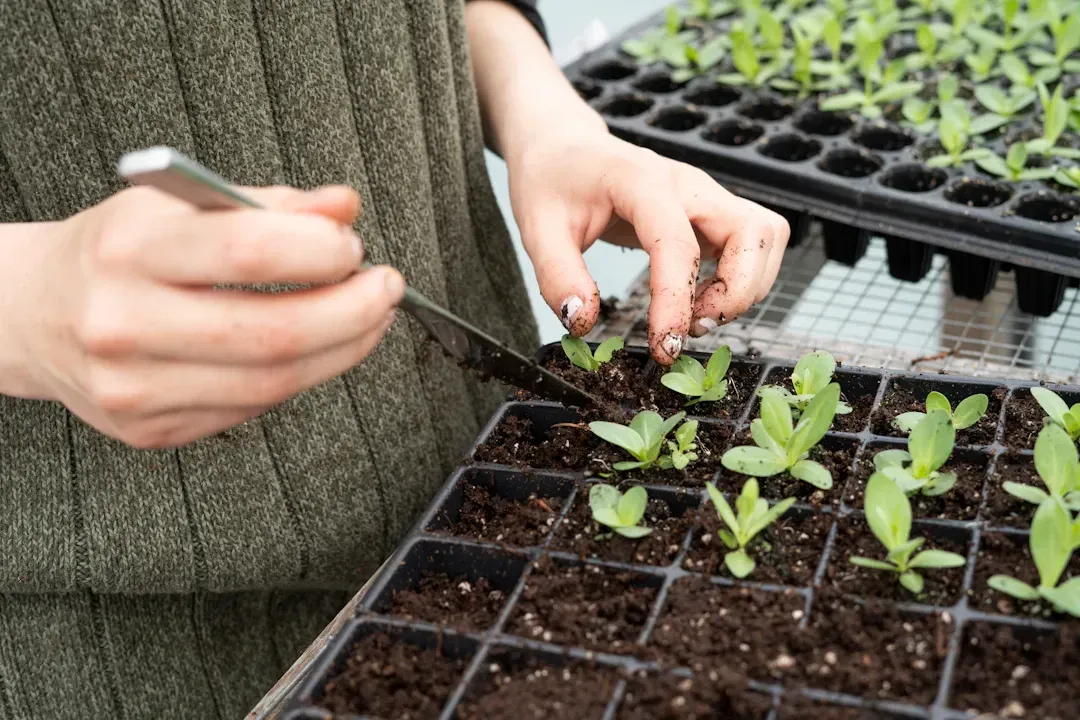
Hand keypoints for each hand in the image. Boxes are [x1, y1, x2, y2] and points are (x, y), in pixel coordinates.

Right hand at [2, 185, 402, 448]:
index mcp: (130, 249)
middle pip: (273, 333)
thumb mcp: (182, 205)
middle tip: (385, 290)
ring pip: (272, 384)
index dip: (321, 251)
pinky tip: (314, 351)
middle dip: (353, 313)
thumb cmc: (117, 251)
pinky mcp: (150, 430)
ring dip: (341, 351)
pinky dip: (297, 379)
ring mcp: (134, 388)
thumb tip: (345, 208)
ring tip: (367, 320)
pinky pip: (251, 410)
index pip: (248, 251)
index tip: (354, 246)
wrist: (31, 313)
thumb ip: (271, 204)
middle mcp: (124, 322)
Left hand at [508, 131, 787, 364]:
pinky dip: (742, 280)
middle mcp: (687, 183)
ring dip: (747, 287)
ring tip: (698, 316)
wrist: (563, 146)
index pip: (678, 244)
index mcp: (642, 180)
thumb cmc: (551, 181)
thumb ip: (558, 277)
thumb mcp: (536, 228)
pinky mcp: (711, 212)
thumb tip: (583, 321)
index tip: (664, 346)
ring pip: (766, 237)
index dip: (676, 301)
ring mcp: (706, 195)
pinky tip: (699, 301)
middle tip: (693, 327)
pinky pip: (753, 244)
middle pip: (754, 232)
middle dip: (738, 293)